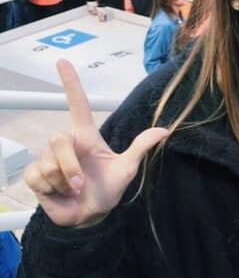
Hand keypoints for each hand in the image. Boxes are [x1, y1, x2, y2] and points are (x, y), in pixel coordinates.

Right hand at [23, 60, 167, 228]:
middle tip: (80, 184)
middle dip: (70, 165)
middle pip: (59, 139)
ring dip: (64, 182)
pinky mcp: (35, 175)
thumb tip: (164, 130)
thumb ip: (140, 147)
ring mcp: (48, 158)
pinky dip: (52, 189)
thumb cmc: (107, 189)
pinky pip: (38, 177)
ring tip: (72, 189)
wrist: (90, 216)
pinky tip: (58, 193)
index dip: (70, 83)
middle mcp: (66, 143)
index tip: (62, 61)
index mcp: (87, 136)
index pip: (77, 104)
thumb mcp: (126, 169)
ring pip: (49, 162)